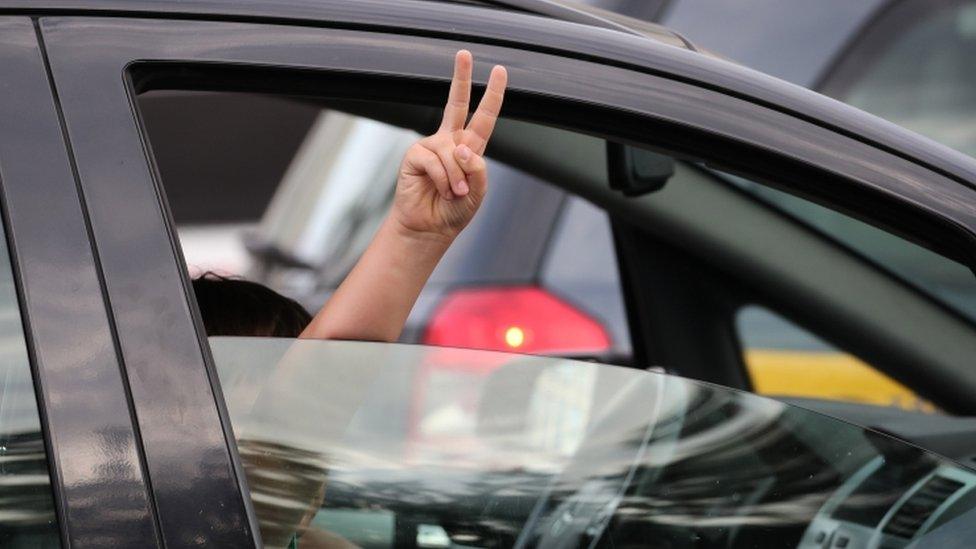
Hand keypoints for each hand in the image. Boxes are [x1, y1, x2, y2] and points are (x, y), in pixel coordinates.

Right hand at [392, 50, 507, 239]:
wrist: (430, 228)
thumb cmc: (455, 211)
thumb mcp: (478, 191)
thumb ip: (477, 168)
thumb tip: (460, 147)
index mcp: (470, 147)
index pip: (484, 116)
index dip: (492, 94)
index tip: (499, 70)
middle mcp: (450, 141)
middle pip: (457, 103)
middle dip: (460, 77)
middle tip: (464, 52)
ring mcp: (432, 146)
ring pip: (452, 151)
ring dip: (457, 179)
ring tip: (454, 194)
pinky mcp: (415, 155)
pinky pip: (435, 160)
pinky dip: (442, 179)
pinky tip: (439, 191)